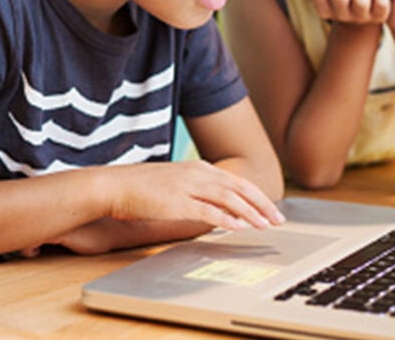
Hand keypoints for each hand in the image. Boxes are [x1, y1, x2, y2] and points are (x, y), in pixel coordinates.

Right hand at [105, 160, 284, 232]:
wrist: (116, 185)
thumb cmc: (143, 188)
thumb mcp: (176, 184)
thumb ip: (198, 193)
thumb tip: (217, 209)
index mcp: (199, 167)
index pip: (236, 181)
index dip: (256, 196)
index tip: (270, 209)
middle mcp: (197, 173)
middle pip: (238, 187)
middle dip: (261, 203)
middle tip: (278, 219)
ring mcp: (188, 186)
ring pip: (228, 198)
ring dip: (249, 212)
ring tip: (265, 225)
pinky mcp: (177, 202)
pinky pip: (207, 210)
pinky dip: (226, 218)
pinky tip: (238, 227)